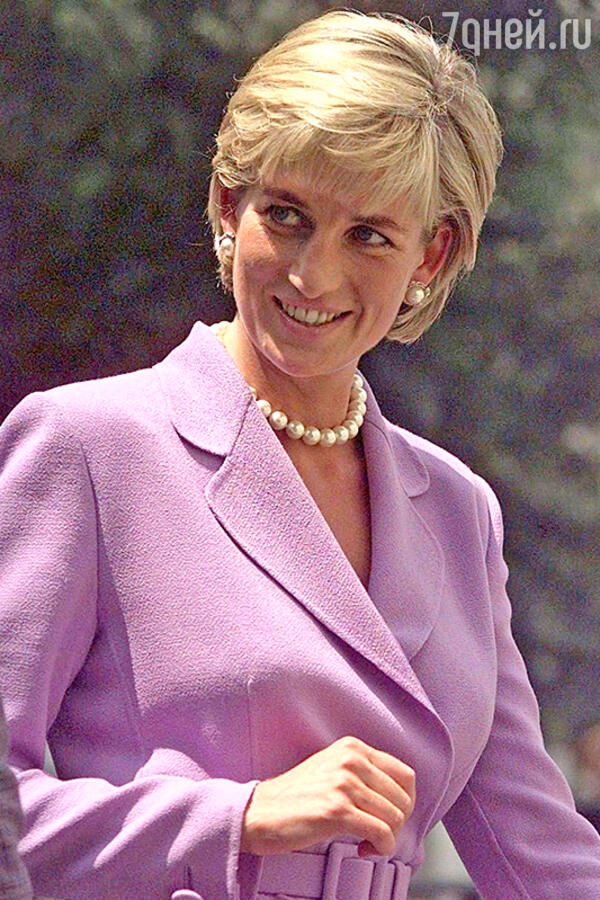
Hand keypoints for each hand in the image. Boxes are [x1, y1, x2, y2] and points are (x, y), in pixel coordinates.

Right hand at [241, 735, 415, 856]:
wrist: (259, 812)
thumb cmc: (295, 797)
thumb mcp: (332, 769)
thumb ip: (362, 772)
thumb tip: (398, 796)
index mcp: (353, 747)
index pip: (405, 775)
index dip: (405, 802)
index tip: (390, 817)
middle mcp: (351, 760)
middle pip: (403, 799)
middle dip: (397, 823)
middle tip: (376, 833)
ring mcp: (344, 783)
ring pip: (395, 818)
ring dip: (387, 838)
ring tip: (366, 842)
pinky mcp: (337, 810)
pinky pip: (382, 834)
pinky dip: (380, 849)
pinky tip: (363, 849)